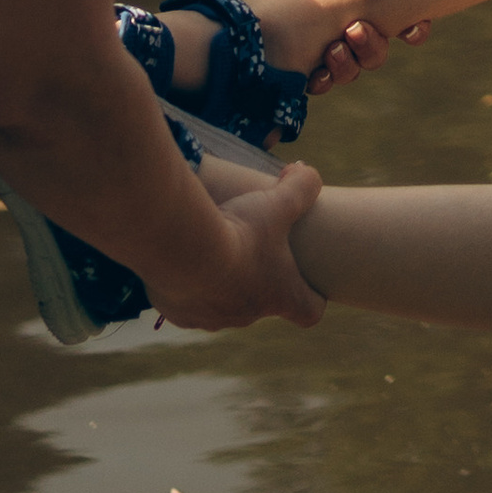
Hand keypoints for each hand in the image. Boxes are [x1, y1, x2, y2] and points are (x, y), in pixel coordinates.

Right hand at [150, 154, 327, 331]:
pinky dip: (186, 286)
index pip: (310, 311)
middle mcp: (247, 315)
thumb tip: (306, 173)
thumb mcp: (281, 201)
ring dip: (219, 283)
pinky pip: (186, 304)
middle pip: (260, 304)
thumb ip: (304, 186)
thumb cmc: (241, 231)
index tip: (306, 281)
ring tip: (211, 252)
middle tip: (248, 248)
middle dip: (256, 280)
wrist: (183, 249)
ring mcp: (211, 319)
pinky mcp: (179, 315)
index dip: (312, 296)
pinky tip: (182, 263)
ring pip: (220, 305)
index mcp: (280, 296)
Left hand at [229, 0, 426, 92]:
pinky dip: (322, 82)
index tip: (410, 28)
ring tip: (333, 48)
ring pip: (350, 72)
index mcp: (366, 1)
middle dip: (373, 48)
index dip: (415, 31)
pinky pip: (316, 84)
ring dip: (349, 67)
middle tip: (354, 29)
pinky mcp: (294, 60)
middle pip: (376, 53)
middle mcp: (347, 27)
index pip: (405, 24)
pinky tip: (316, 72)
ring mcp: (321, 46)